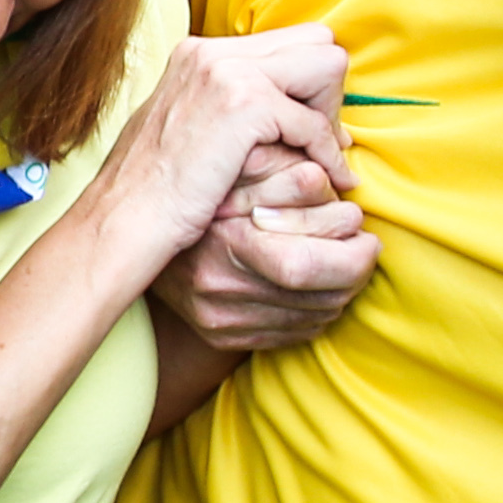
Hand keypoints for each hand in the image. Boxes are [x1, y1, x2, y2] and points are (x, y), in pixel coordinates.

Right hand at [84, 25, 347, 279]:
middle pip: (315, 41)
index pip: (288, 41)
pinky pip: (316, 121)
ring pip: (326, 66)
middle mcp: (212, 51)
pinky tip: (325, 180)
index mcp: (198, 53)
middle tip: (319, 142)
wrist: (125, 218)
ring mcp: (227, 72)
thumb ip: (230, 105)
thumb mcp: (187, 127)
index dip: (308, 84)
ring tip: (321, 159)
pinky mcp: (244, 105)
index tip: (306, 129)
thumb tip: (287, 108)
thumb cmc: (154, 189)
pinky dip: (327, 154)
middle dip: (327, 92)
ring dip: (331, 116)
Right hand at [156, 153, 377, 353]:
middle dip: (357, 272)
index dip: (354, 254)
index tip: (366, 233)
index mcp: (223, 244)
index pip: (308, 267)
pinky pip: (294, 333)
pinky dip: (317, 309)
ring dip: (342, 291)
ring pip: (314, 318)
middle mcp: (218, 290)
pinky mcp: (223, 335)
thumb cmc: (201, 185)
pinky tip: (315, 283)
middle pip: (320, 298)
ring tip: (342, 259)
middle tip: (365, 246)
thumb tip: (334, 187)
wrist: (136, 228)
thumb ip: (291, 175)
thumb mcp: (243, 167)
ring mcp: (219, 319)